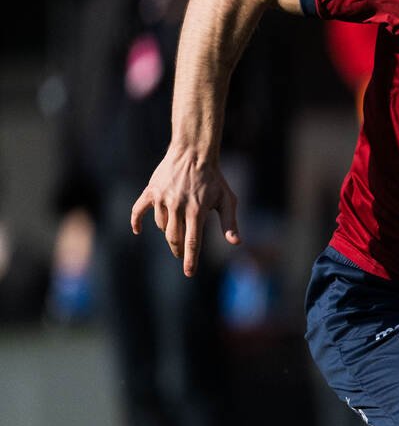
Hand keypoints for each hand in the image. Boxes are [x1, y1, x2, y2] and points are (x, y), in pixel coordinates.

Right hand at [130, 148, 240, 276]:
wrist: (193, 153)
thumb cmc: (214, 178)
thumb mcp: (227, 200)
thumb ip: (230, 222)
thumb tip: (235, 243)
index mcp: (196, 211)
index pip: (193, 242)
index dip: (190, 259)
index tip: (189, 273)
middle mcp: (178, 207)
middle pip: (174, 237)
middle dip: (179, 250)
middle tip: (182, 254)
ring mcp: (162, 199)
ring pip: (161, 225)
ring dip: (167, 231)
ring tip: (176, 229)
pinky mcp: (151, 191)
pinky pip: (138, 209)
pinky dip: (136, 221)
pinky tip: (138, 231)